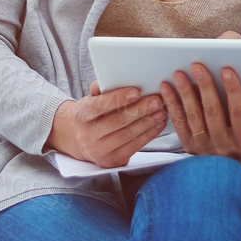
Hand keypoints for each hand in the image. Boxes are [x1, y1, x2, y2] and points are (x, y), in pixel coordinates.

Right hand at [48, 82, 166, 167]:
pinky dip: (149, 134)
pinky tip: (158, 124)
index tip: (136, 91)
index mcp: (81, 116)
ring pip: (128, 135)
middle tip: (156, 100)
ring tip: (161, 111)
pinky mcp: (113, 161)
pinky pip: (135, 146)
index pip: (99, 106)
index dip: (118, 98)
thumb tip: (111, 79)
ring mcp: (100, 151)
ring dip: (148, 122)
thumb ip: (100, 90)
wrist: (79, 140)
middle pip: (117, 121)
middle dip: (140, 110)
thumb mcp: (90, 100)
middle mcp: (88, 136)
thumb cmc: (90, 116)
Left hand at [157, 61, 240, 168]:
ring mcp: (203, 147)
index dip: (234, 91)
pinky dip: (171, 104)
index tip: (228, 69)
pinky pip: (177, 123)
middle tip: (198, 62)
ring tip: (181, 71)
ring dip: (185, 93)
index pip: (240, 114)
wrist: (233, 169)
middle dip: (205, 86)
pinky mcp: (186, 146)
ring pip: (193, 116)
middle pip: (212, 112)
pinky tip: (166, 86)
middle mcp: (223, 146)